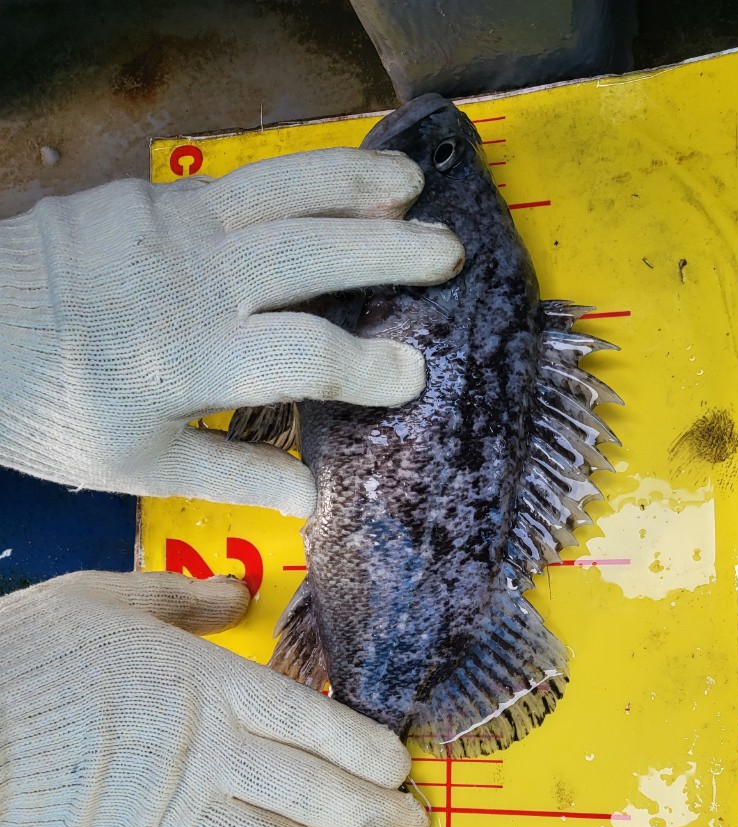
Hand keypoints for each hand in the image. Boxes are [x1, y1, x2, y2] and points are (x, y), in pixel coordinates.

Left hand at [0, 151, 461, 516]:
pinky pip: (241, 180)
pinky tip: (334, 181)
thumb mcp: (138, 464)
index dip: (369, 367)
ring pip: (281, 194)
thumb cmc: (52, 409)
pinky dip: (299, 176)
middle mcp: (191, 282)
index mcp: (190, 359)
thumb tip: (312, 501)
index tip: (415, 374)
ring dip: (353, 187)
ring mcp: (171, 226)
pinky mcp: (151, 195)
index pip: (306, 356)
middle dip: (387, 253)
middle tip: (448, 255)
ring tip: (410, 188)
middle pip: (310, 255)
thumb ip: (231, 474)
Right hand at [0, 571, 428, 826]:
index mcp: (210, 683)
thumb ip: (185, 600)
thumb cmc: (34, 655)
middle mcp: (210, 751)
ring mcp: (179, 810)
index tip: (399, 764)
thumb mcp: (110, 599)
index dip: (368, 750)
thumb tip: (239, 595)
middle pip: (317, 792)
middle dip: (376, 815)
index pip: (317, 723)